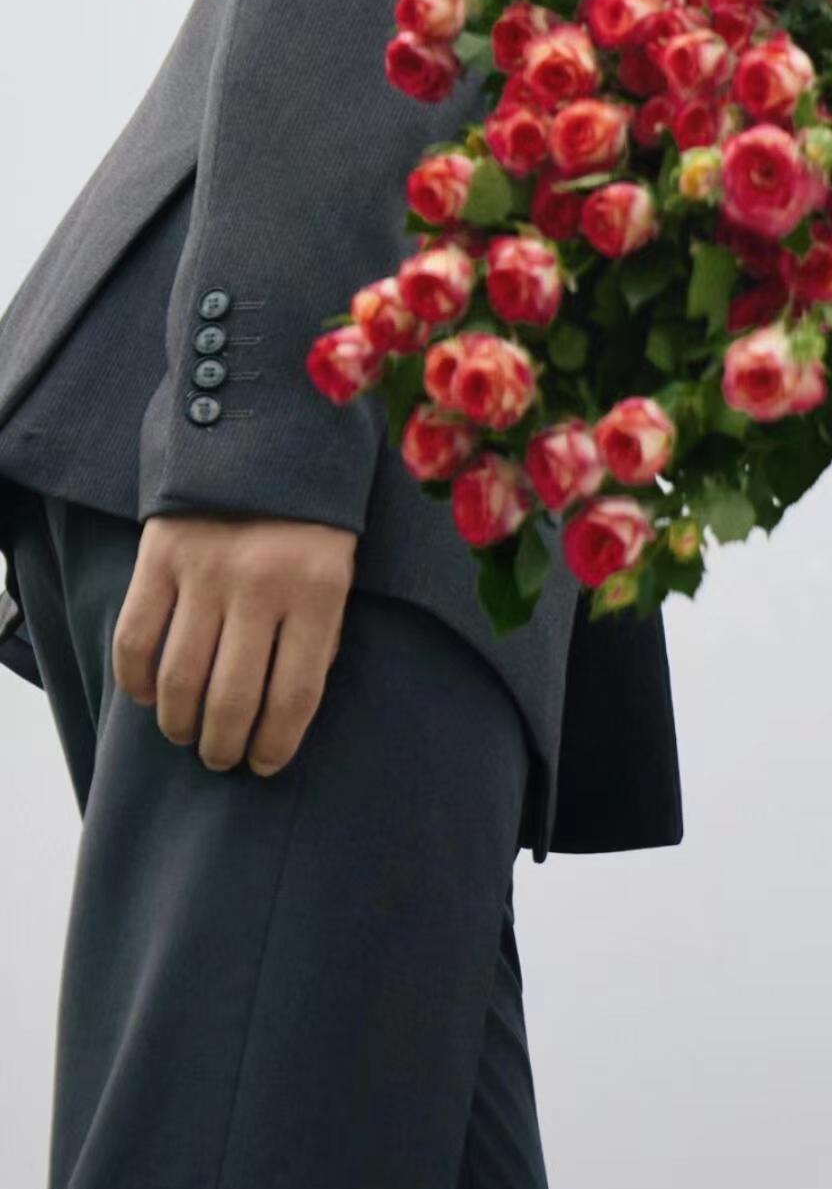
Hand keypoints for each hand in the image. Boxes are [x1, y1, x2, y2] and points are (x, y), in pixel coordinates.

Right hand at [113, 515, 356, 777]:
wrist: (266, 423)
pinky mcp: (158, 557)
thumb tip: (286, 706)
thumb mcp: (339, 564)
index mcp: (317, 588)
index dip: (277, 743)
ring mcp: (203, 570)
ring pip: (180, 679)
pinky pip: (135, 639)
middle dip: (224, 745)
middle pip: (232, 698)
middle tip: (221, 757)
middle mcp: (259, 583)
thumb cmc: (311, 509)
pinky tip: (150, 696)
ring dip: (179, 724)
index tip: (265, 764)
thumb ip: (318, 630)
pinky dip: (137, 681)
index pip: (294, 694)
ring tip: (186, 735)